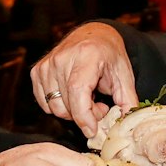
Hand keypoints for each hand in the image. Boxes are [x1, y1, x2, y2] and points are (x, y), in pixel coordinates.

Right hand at [31, 23, 138, 138]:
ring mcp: (47, 64)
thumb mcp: (124, 75)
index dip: (84, 116)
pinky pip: (45, 103)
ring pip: (54, 107)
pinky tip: (74, 97)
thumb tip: (125, 124)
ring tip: (88, 100)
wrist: (94, 35)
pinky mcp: (38, 71)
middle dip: (85, 116)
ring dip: (72, 112)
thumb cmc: (109, 55)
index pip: (77, 91)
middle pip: (66, 103)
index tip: (93, 130)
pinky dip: (60, 107)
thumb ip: (127, 100)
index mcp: (86, 55)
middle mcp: (62, 58)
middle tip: (100, 108)